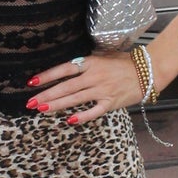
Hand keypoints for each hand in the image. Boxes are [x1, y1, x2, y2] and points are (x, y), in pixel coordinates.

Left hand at [26, 49, 144, 125]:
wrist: (147, 72)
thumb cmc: (124, 63)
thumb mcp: (103, 56)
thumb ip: (85, 63)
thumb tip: (66, 69)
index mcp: (91, 63)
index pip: (64, 69)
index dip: (48, 76)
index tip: (32, 82)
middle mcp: (94, 76)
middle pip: (66, 86)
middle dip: (47, 95)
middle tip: (31, 102)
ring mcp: (102, 90)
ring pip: (76, 99)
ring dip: (57, 104)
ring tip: (42, 109)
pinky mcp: (111, 102)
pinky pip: (94, 111)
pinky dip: (83, 116)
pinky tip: (70, 120)